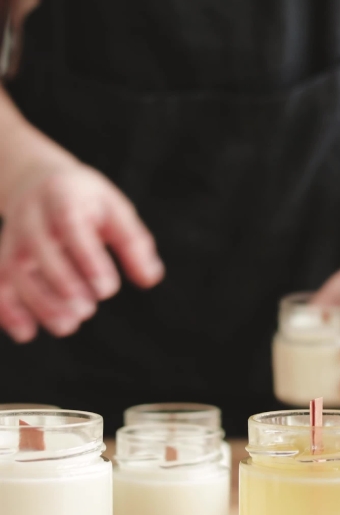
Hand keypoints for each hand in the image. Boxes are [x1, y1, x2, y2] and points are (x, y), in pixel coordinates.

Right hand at [0, 158, 164, 342]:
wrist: (37, 181)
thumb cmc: (86, 201)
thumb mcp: (114, 210)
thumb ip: (133, 243)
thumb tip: (150, 278)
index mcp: (63, 196)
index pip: (70, 225)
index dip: (86, 258)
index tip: (107, 289)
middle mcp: (32, 216)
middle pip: (39, 249)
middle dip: (62, 284)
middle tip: (88, 310)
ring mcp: (12, 237)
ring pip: (14, 271)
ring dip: (38, 302)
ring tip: (67, 326)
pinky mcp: (2, 257)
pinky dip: (7, 310)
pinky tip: (27, 333)